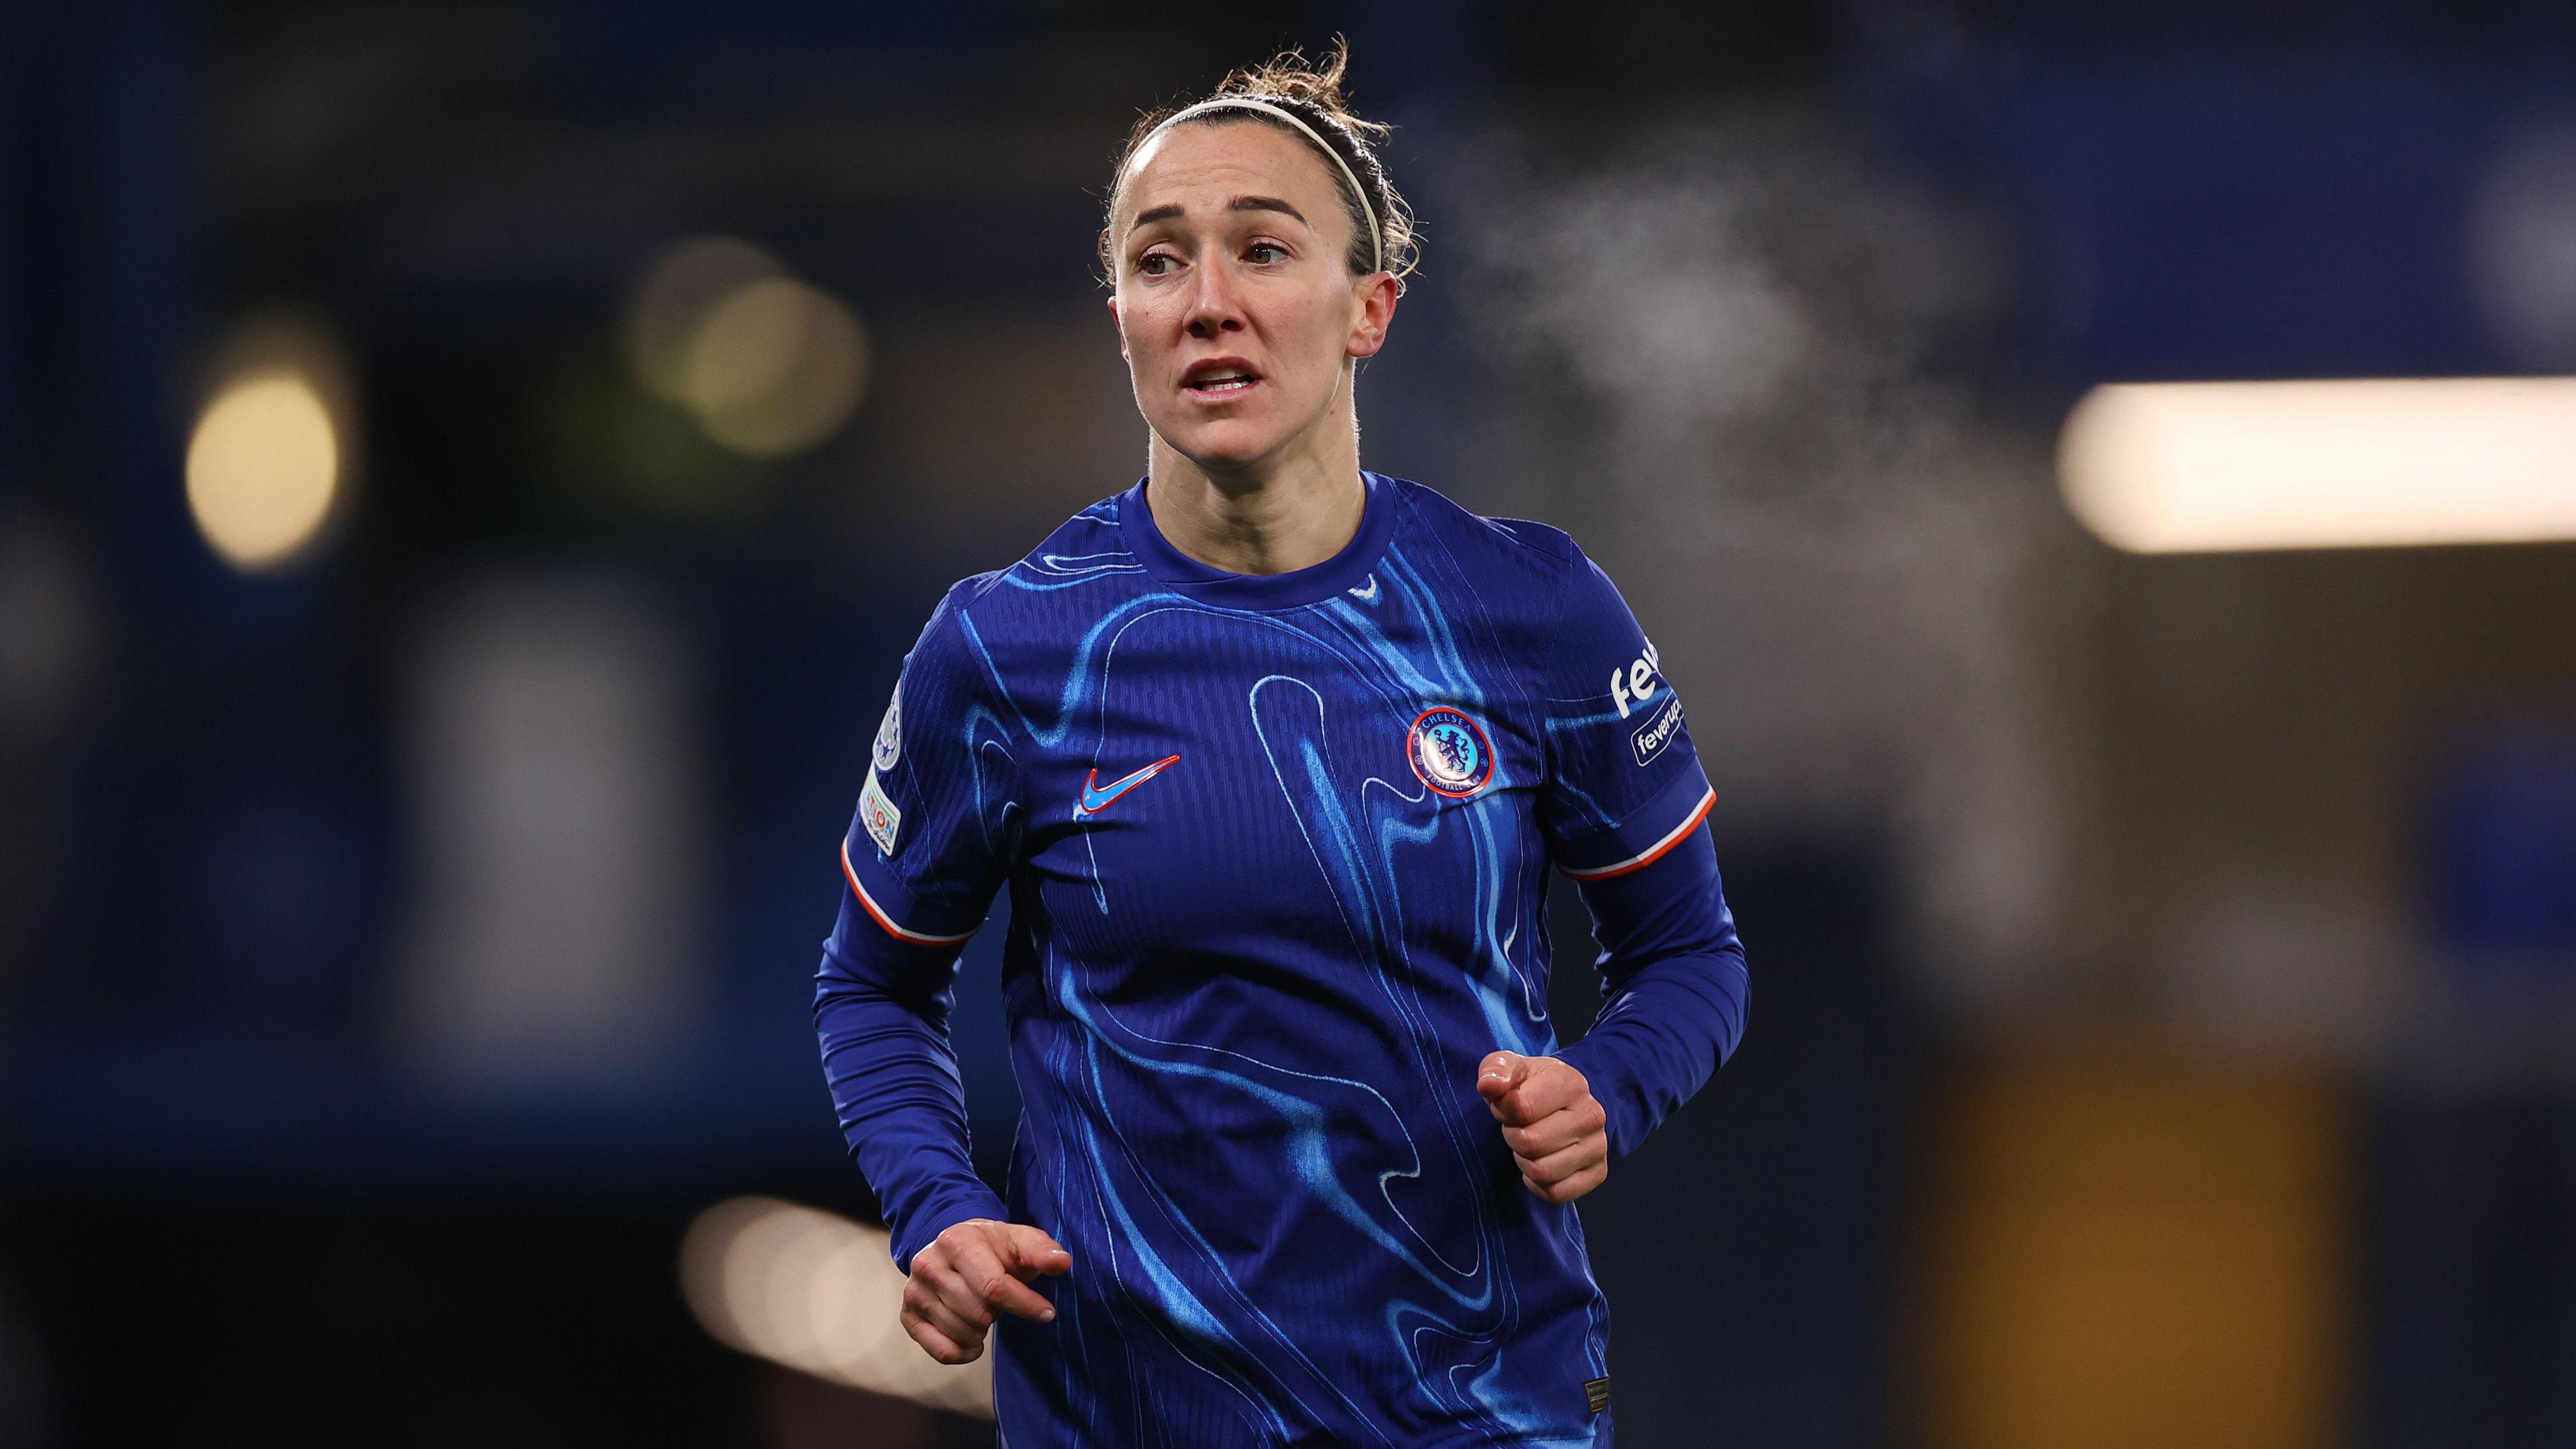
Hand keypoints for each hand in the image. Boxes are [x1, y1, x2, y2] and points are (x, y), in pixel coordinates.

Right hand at [900, 1218, 1071, 1364]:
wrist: (954, 1246)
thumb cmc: (995, 1248)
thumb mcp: (1020, 1241)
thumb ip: (1042, 1250)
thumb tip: (1062, 1262)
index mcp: (957, 1241)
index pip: (993, 1286)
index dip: (1024, 1304)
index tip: (1048, 1313)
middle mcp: (928, 1264)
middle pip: (978, 1314)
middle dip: (999, 1313)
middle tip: (1000, 1300)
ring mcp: (914, 1291)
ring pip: (961, 1334)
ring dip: (982, 1330)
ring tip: (983, 1310)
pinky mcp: (908, 1315)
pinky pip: (942, 1352)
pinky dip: (964, 1352)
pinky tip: (972, 1336)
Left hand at [1477, 1051, 1609, 1203]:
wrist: (1564, 1102)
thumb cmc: (1531, 1085)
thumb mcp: (1509, 1067)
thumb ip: (1496, 1070)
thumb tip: (1489, 1084)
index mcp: (1571, 1084)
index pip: (1521, 1108)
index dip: (1502, 1110)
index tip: (1507, 1105)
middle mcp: (1591, 1115)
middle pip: (1529, 1143)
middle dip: (1513, 1137)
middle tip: (1518, 1128)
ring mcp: (1598, 1146)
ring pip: (1542, 1172)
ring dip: (1524, 1161)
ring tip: (1530, 1145)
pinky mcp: (1597, 1173)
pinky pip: (1556, 1193)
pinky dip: (1538, 1184)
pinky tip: (1540, 1163)